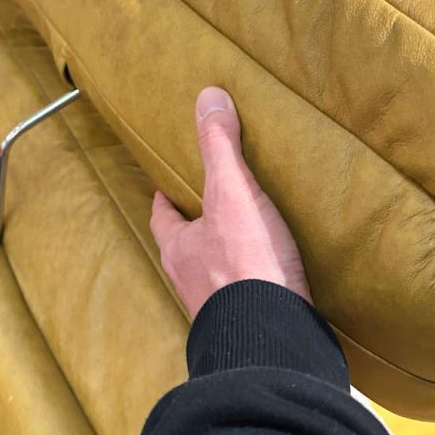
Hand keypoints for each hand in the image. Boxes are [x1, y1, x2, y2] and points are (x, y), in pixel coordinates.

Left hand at [150, 86, 311, 318]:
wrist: (271, 338)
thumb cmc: (245, 265)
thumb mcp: (231, 193)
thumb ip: (220, 146)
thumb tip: (208, 97)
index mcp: (179, 248)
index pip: (163, 216)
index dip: (164, 199)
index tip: (166, 186)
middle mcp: (190, 280)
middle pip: (186, 246)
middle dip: (195, 229)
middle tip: (210, 209)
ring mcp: (218, 306)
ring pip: (211, 274)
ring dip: (223, 258)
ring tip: (243, 240)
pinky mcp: (249, 322)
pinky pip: (244, 295)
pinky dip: (251, 283)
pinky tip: (269, 277)